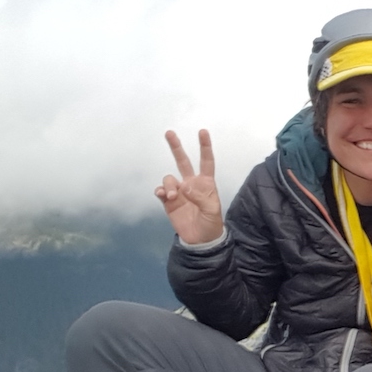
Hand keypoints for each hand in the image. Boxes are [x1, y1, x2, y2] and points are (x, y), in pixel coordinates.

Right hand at [156, 129, 224, 244]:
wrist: (200, 240)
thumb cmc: (211, 223)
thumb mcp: (211, 210)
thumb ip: (200, 197)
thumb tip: (184, 186)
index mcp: (206, 183)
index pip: (206, 161)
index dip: (204, 147)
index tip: (202, 132)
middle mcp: (191, 184)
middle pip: (183, 161)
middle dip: (176, 147)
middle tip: (169, 133)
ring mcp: (179, 192)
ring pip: (169, 178)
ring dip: (168, 185)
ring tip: (172, 196)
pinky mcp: (169, 201)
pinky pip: (161, 191)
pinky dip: (160, 191)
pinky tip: (163, 195)